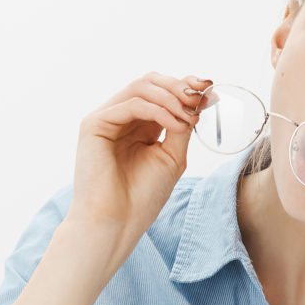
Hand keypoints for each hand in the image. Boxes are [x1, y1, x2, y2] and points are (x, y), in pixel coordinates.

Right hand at [69, 71, 210, 241]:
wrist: (117, 223)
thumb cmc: (142, 197)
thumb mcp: (171, 156)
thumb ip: (181, 127)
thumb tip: (199, 99)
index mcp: (138, 125)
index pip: (161, 92)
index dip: (185, 85)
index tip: (210, 89)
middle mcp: (120, 117)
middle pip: (150, 82)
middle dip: (180, 86)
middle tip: (201, 98)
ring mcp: (106, 118)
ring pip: (141, 87)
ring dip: (172, 97)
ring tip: (191, 116)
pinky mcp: (94, 124)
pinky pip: (131, 104)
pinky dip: (159, 111)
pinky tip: (177, 126)